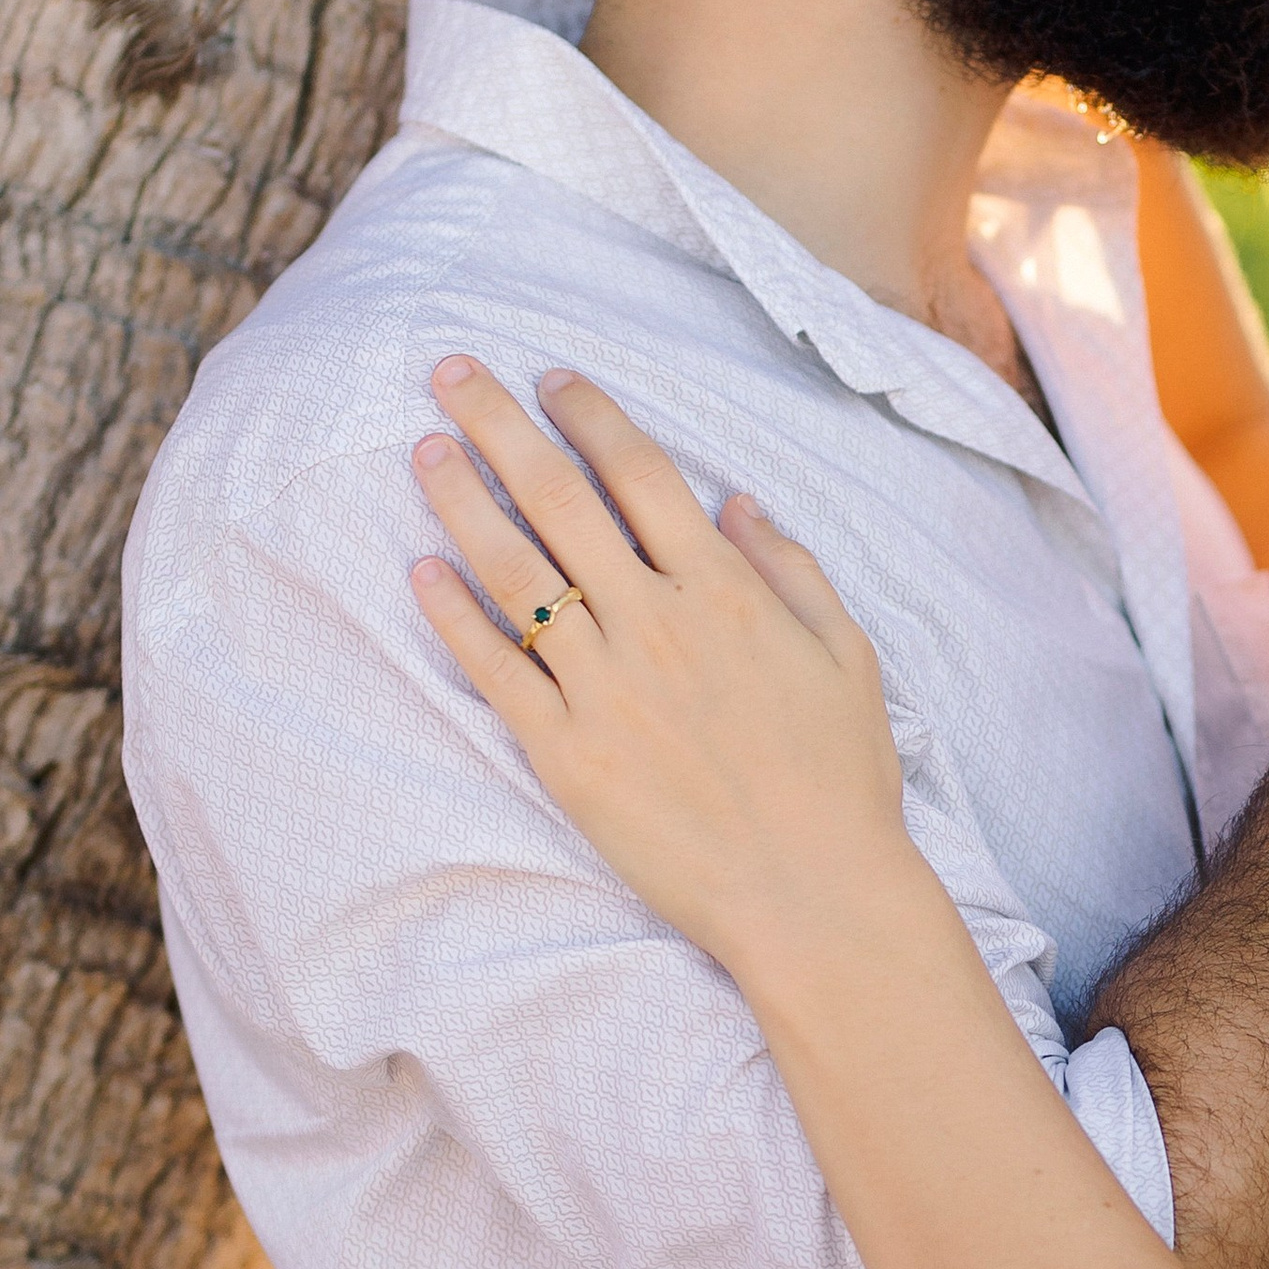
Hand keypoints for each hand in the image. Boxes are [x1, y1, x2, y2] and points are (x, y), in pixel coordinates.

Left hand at [407, 359, 906, 970]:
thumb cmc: (842, 779)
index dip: (590, 415)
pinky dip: (454, 615)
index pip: (640, 474)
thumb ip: (790, 567)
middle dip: (498, 425)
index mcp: (725, 591)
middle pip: (558, 500)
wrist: (812, 896)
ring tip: (423, 450)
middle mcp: (655, 624)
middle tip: (450, 372)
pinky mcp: (566, 754)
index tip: (551, 378)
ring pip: (514, 573)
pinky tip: (422, 568)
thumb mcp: (847, 655)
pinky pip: (495, 669)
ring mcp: (603, 689)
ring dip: (461, 501)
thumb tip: (735, 499)